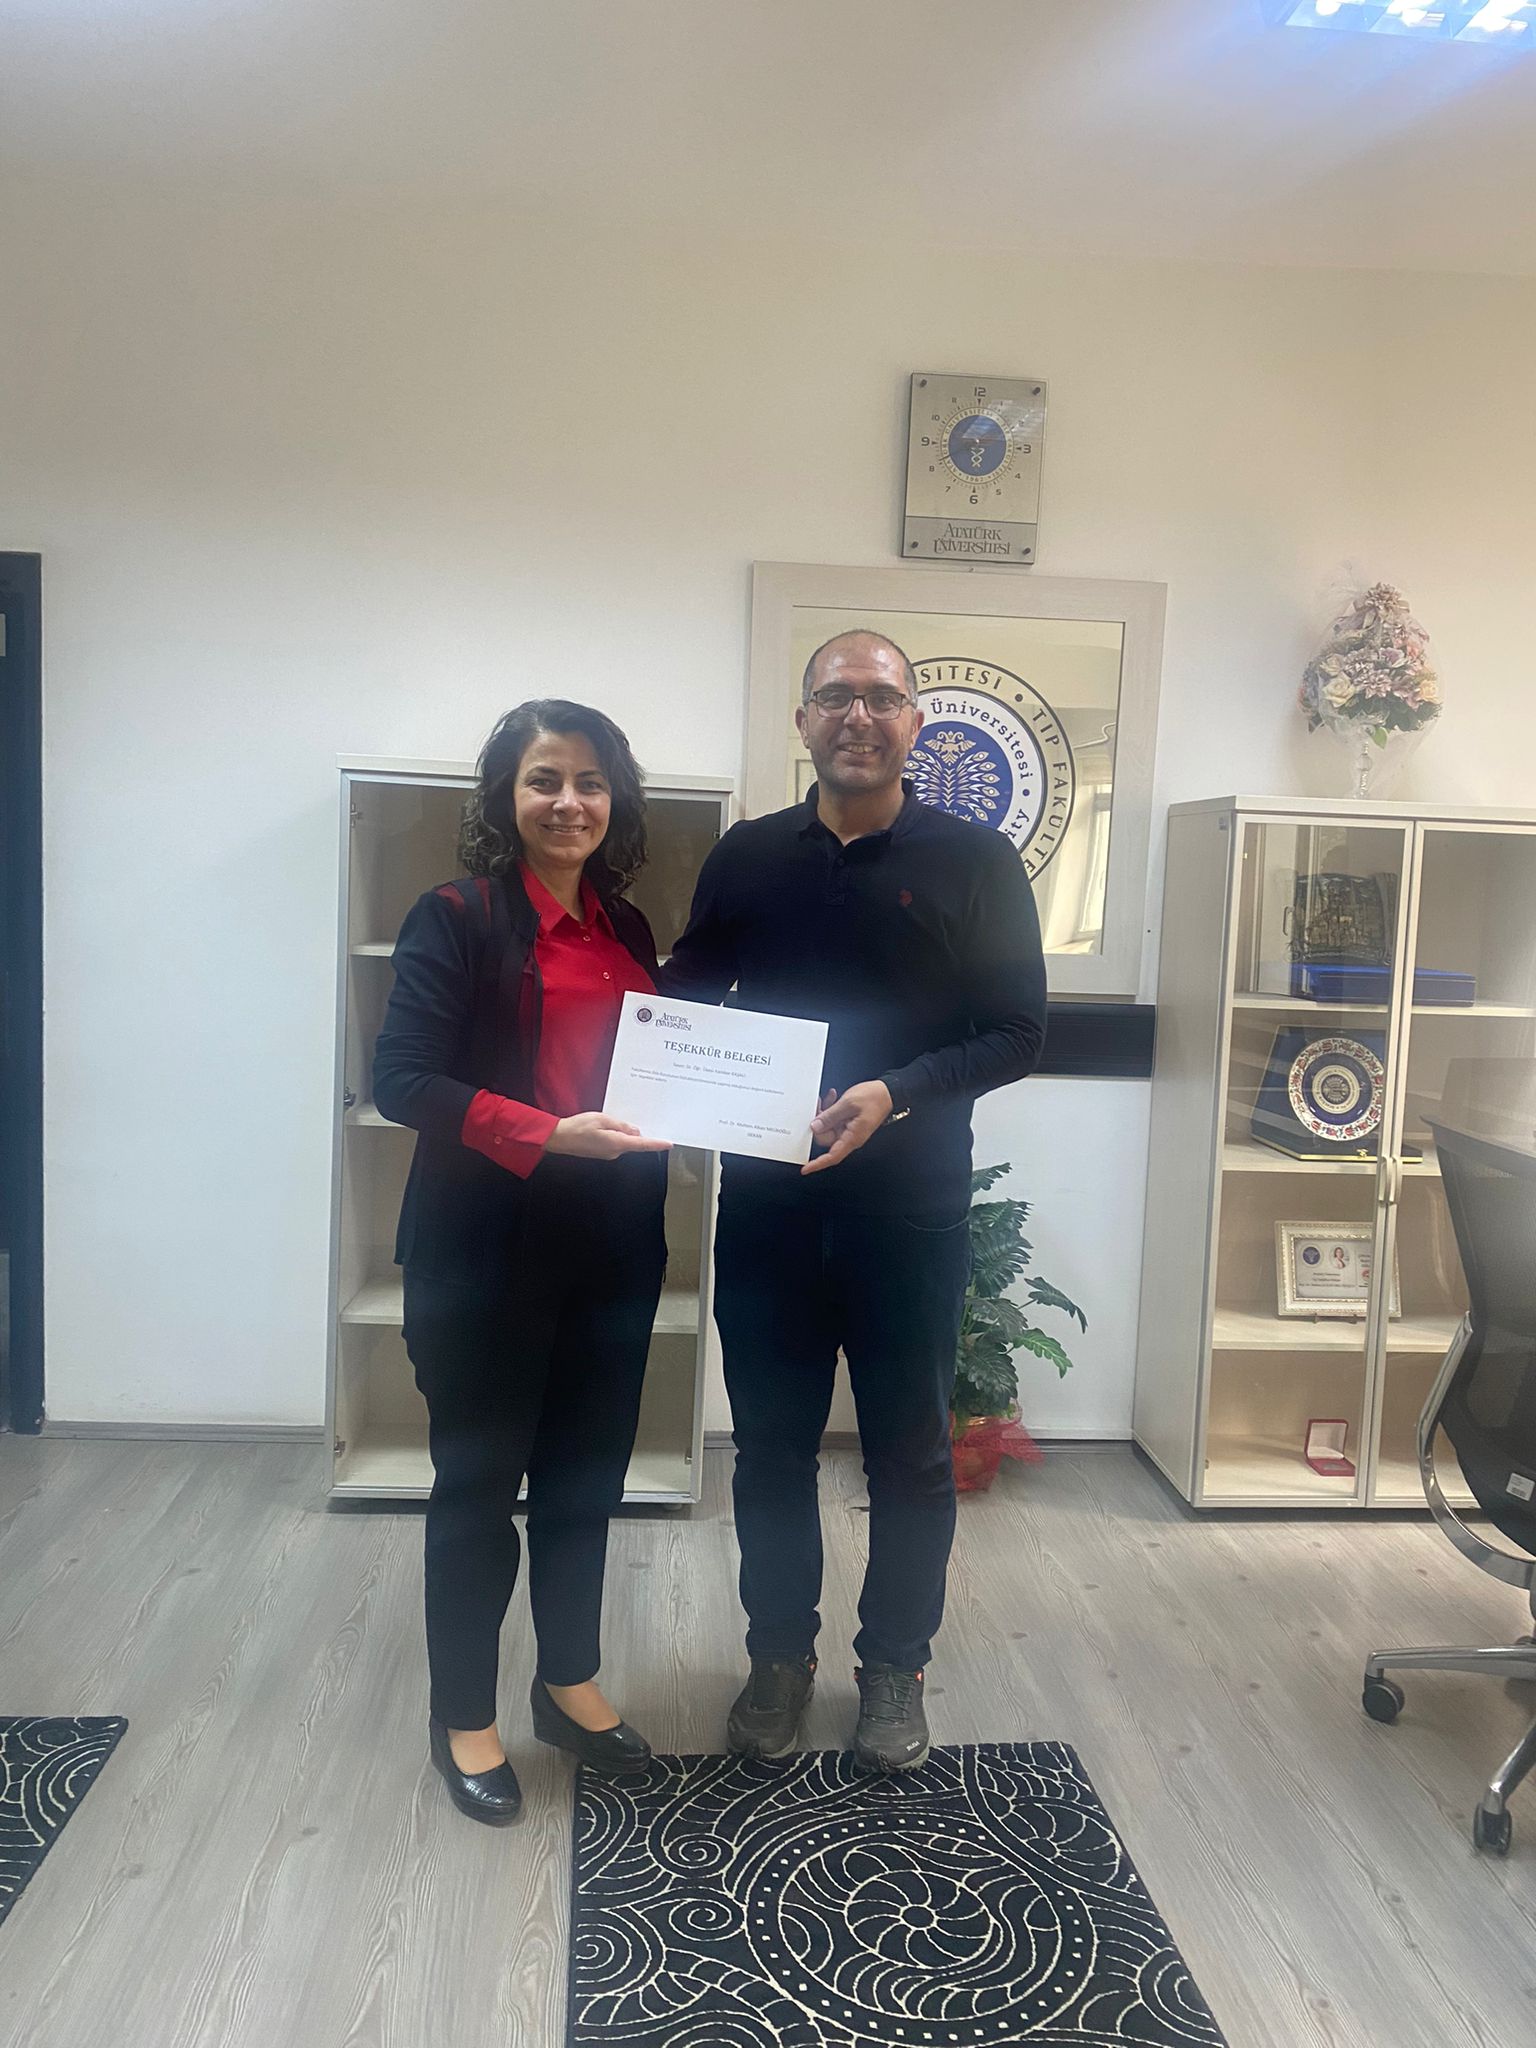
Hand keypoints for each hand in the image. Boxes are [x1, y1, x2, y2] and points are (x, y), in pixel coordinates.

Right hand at [545, 1112, 670, 1160]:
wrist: (558, 1138)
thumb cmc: (578, 1127)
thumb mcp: (602, 1119)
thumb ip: (621, 1125)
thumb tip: (635, 1131)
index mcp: (617, 1143)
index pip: (642, 1145)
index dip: (657, 1144)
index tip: (669, 1144)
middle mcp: (615, 1152)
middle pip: (634, 1143)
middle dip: (639, 1134)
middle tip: (644, 1120)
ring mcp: (608, 1154)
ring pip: (624, 1142)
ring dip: (626, 1133)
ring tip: (618, 1120)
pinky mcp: (601, 1152)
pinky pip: (616, 1143)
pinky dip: (618, 1135)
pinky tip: (610, 1126)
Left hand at [801, 1080, 892, 1175]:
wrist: (888, 1092)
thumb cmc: (874, 1098)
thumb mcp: (849, 1104)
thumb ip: (830, 1116)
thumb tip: (816, 1127)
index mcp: (852, 1137)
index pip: (832, 1157)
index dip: (818, 1164)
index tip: (806, 1168)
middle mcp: (850, 1137)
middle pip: (826, 1139)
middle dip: (818, 1124)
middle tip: (818, 1106)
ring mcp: (849, 1130)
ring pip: (828, 1128)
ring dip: (825, 1114)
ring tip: (829, 1098)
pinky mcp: (849, 1123)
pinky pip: (834, 1121)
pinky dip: (831, 1111)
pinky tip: (833, 1099)